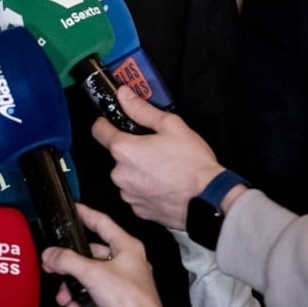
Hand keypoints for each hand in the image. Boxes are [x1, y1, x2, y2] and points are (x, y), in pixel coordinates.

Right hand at [42, 203, 167, 306]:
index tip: (72, 208)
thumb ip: (68, 261)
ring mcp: (122, 281)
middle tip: (53, 265)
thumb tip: (51, 254)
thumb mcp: (93, 274)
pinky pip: (94, 293)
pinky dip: (81, 300)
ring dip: (73, 286)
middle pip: (90, 254)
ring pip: (90, 277)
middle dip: (70, 265)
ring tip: (64, 295)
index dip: (85, 213)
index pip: (101, 222)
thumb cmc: (132, 301)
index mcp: (126, 247)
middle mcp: (126, 262)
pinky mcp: (118, 299)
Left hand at [92, 86, 224, 228]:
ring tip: (163, 168)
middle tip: (155, 148)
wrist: (208, 199)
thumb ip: (141, 109)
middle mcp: (120, 174)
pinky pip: (136, 193)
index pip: (99, 130)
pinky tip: (165, 185)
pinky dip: (146, 188)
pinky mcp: (139, 210)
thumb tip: (123, 95)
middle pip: (117, 155)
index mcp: (123, 150)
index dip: (107, 123)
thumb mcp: (170, 125)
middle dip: (132, 150)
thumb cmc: (191, 162)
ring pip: (127, 176)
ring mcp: (128, 194)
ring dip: (138, 171)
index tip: (116, 122)